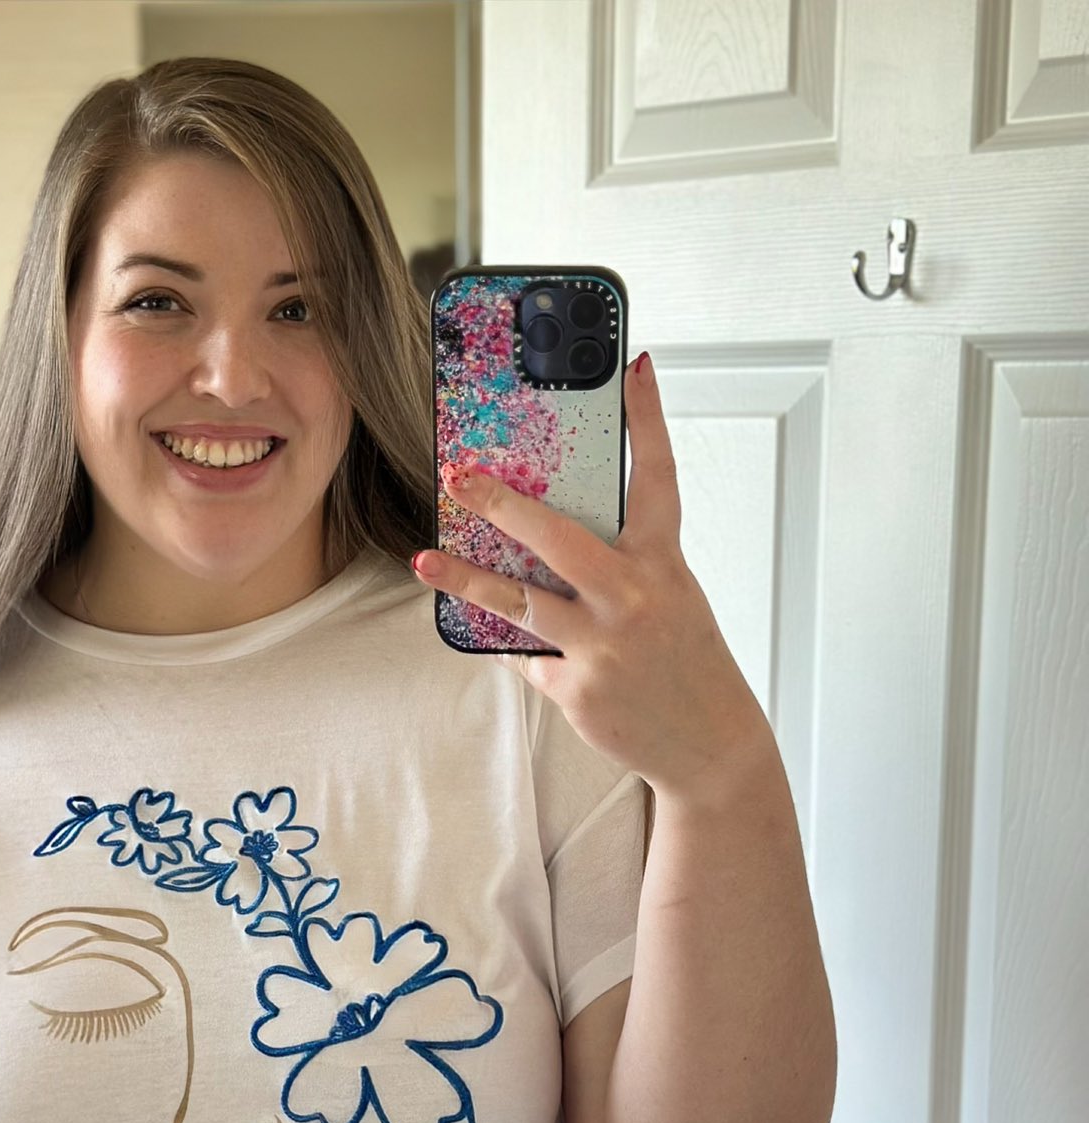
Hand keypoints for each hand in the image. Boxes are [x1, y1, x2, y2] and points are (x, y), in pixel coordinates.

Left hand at [415, 353, 774, 805]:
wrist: (710, 744)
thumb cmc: (685, 661)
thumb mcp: (670, 597)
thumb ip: (622, 565)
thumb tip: (552, 533)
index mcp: (664, 564)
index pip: (657, 477)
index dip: (648, 419)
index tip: (634, 366)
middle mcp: (633, 598)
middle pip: (558, 538)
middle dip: (502, 505)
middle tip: (460, 478)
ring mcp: (602, 646)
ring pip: (518, 603)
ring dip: (465, 579)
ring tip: (425, 561)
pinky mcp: (575, 688)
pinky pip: (523, 653)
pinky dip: (508, 642)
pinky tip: (489, 634)